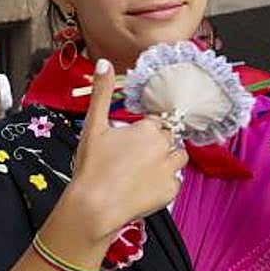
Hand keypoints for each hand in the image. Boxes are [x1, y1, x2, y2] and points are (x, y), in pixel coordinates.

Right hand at [63, 59, 188, 242]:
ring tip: (140, 171)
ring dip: (165, 161)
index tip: (130, 142)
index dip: (144, 131)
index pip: (157, 122)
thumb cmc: (92, 167)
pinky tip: (143, 187)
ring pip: (177, 158)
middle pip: (169, 138)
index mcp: (148, 129)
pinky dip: (163, 183)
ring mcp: (170, 170)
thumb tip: (104, 63)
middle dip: (156, 145)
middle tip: (131, 159)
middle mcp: (164, 147)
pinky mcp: (172, 191)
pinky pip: (175, 182)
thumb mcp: (93, 126)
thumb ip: (101, 93)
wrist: (94, 207)